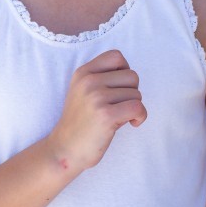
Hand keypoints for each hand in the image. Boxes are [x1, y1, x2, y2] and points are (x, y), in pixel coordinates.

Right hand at [46, 50, 146, 174]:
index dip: (125, 71)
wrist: (64, 149)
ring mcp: (97, 97)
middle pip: (132, 76)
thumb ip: (102, 77)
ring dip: (134, 107)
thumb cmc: (81, 122)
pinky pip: (138, 108)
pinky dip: (140, 117)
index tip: (119, 88)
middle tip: (120, 107)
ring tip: (119, 117)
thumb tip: (132, 76)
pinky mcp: (106, 115)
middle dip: (132, 92)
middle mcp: (89, 81)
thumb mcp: (82, 91)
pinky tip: (132, 123)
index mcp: (83, 72)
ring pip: (136, 93)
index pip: (116, 56)